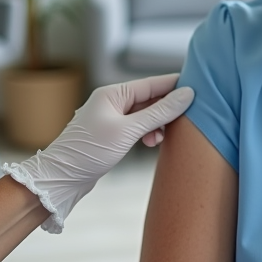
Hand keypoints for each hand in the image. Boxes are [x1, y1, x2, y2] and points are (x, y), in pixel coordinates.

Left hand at [2, 74, 193, 232]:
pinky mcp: (110, 134)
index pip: (151, 83)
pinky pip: (136, 126)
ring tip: (160, 138)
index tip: (198, 86)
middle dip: (166, 109)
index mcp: (112, 93)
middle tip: (186, 120)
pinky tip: (151, 142)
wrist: (63, 178)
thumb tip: (186, 95)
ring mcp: (110, 118)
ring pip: (144, 114)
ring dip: (156, 124)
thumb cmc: (90, 152)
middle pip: (149, 98)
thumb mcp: (129, 131)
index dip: (174, 85)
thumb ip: (159, 112)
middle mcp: (111, 101)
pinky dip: (147, 133)